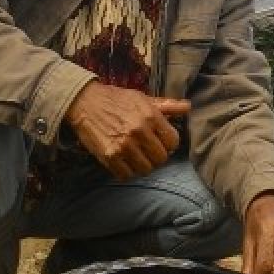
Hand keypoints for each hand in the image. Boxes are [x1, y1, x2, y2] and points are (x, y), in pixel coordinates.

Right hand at [65, 81, 189, 179]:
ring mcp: (124, 146)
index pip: (173, 142)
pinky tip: (125, 162)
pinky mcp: (109, 156)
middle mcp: (139, 132)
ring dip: (143, 165)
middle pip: (161, 158)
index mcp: (151, 116)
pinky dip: (127, 171)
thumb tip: (188, 107)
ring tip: (137, 157)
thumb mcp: (143, 98)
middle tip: (149, 150)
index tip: (162, 142)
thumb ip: (167, 105)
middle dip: (157, 155)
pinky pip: (126, 175)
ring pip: (146, 169)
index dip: (169, 143)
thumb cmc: (116, 99)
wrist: (84, 102)